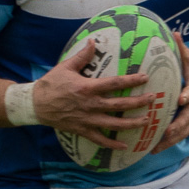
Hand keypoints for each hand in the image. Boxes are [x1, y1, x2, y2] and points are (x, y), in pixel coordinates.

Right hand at [30, 39, 155, 150]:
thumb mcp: (66, 67)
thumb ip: (82, 56)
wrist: (35, 105)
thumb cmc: (51, 84)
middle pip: (120, 104)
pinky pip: (100, 140)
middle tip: (153, 99)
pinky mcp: (82, 130)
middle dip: (138, 102)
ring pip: (114, 124)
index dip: (131, 80)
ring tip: (146, 121)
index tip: (145, 77)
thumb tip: (94, 42)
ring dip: (132, 123)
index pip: (115, 83)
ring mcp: (87, 120)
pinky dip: (112, 144)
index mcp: (88, 88)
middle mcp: (91, 105)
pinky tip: (125, 146)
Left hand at [152, 38, 188, 152]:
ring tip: (154, 149)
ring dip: (170, 141)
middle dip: (177, 127)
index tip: (181, 100)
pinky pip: (181, 135)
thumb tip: (173, 32)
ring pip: (185, 131)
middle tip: (164, 133)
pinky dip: (169, 143)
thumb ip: (181, 48)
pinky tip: (153, 150)